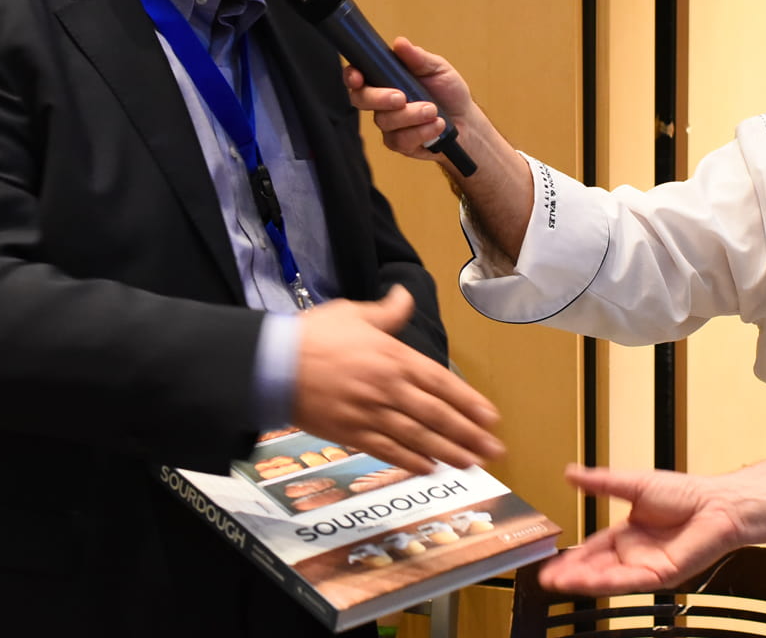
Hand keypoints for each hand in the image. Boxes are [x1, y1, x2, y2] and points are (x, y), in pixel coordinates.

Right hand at [291, 286, 503, 471]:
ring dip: (448, 452)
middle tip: (493, 450)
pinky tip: (430, 468)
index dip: (469, 402)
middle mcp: (389, 388)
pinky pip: (388, 451)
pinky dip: (411, 461)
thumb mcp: (354, 313)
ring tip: (471, 463)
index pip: (442, 383)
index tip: (490, 417)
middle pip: (437, 415)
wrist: (271, 364)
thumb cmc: (312, 336)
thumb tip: (405, 295)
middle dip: (469, 434)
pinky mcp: (351, 433)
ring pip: (418, 438)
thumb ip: (387, 312)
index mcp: (394, 358)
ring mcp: (370, 414)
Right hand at [345, 38, 472, 162]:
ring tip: (434, 110)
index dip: (352, 76)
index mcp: (386, 79)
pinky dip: (422, 131)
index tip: (358, 77)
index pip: (358, 76)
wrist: (467, 122)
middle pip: (361, 99)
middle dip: (379, 98)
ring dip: (411, 115)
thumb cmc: (449, 92)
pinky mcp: (399, 143)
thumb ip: (417, 58)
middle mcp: (381, 102)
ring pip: (385, 121)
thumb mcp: (438, 69)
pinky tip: (437, 126)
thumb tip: (400, 43)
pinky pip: (400, 140)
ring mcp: (389, 124)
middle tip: (402, 97)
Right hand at [538, 464, 747, 594]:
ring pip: (609, 579)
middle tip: (548, 579)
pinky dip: (609, 582)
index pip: (593, 549)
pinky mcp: (661, 574)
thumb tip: (572, 473)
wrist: (716, 503)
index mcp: (628, 533)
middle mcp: (635, 552)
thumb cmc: (686, 493)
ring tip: (561, 583)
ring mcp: (647, 565)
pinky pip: (630, 581)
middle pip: (597, 568)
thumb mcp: (634, 485)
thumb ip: (601, 484)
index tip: (551, 564)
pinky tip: (591, 582)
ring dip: (585, 582)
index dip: (572, 558)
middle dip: (572, 575)